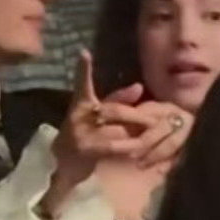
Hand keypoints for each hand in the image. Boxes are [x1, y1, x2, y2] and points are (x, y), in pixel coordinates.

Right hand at [45, 53, 191, 214]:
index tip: (84, 53)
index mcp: (80, 105)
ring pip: (114, 126)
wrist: (64, 166)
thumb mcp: (97, 117)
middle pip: (112, 109)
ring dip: (136, 130)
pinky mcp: (86, 150)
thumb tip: (139, 86)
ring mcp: (80, 134)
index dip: (83, 70)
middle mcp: (78, 116)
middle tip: (155, 119)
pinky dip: (127, 146)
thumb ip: (116, 101)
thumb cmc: (83, 137)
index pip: (83, 85)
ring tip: (154, 131)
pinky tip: (139, 148)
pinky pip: (112, 146)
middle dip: (136, 114)